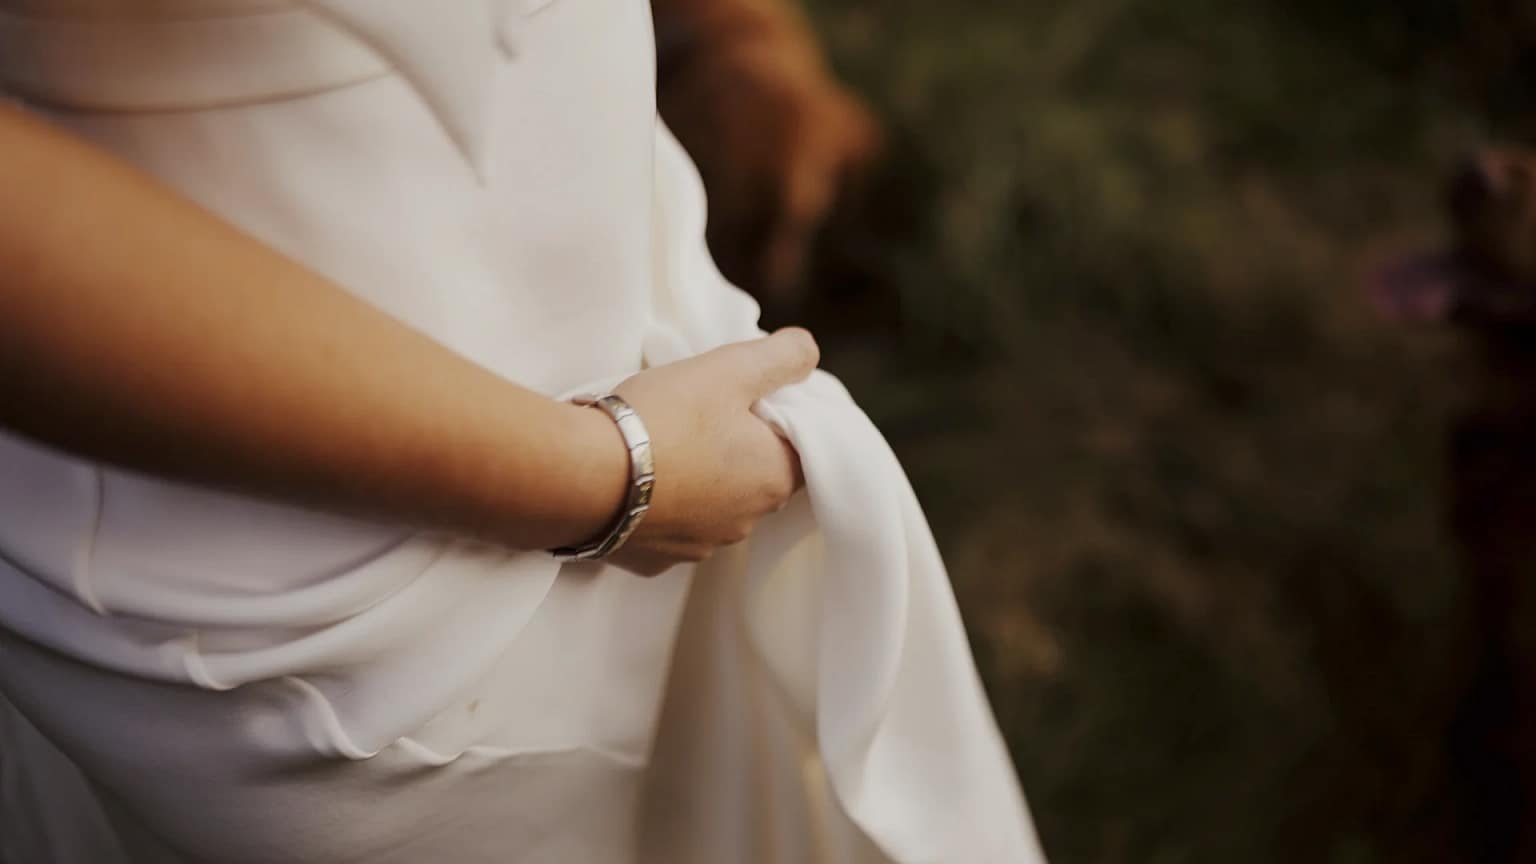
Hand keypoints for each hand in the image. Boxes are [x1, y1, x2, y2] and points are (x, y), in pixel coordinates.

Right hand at [602, 328, 818, 575]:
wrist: (581, 476)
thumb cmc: (661, 419)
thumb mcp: (729, 369)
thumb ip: (780, 357)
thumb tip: (808, 353)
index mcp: (773, 480)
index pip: (801, 449)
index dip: (777, 419)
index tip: (743, 397)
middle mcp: (744, 523)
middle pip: (755, 477)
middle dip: (737, 447)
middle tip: (700, 412)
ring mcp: (698, 547)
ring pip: (712, 505)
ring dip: (698, 478)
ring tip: (661, 442)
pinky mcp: (654, 561)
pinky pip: (667, 528)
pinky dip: (660, 505)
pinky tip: (636, 479)